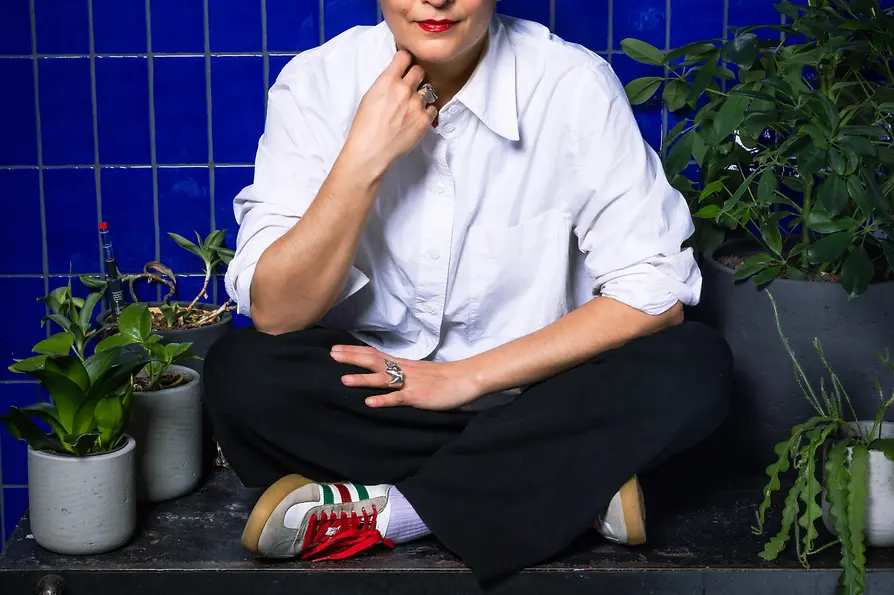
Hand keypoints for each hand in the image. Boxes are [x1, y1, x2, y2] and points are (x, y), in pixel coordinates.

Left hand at [330, 345, 481, 410]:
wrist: (464, 379)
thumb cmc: (443, 377)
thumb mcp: (418, 370)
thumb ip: (402, 371)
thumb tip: (385, 371)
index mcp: (402, 364)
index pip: (374, 354)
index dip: (354, 351)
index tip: (335, 348)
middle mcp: (403, 370)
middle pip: (373, 361)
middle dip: (352, 358)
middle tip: (331, 355)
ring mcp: (409, 383)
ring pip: (382, 380)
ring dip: (363, 379)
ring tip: (344, 380)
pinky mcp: (417, 396)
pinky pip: (398, 398)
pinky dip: (383, 400)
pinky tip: (370, 403)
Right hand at [342, 50, 437, 179]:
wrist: (371, 150)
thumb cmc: (365, 127)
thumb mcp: (370, 96)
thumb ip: (386, 83)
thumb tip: (396, 77)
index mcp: (387, 81)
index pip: (404, 56)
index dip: (406, 60)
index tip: (406, 65)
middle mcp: (404, 89)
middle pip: (420, 70)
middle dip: (416, 76)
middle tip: (411, 86)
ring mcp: (416, 104)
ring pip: (428, 89)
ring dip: (422, 95)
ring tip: (412, 106)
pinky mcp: (424, 120)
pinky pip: (432, 108)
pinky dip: (427, 111)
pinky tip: (416, 118)